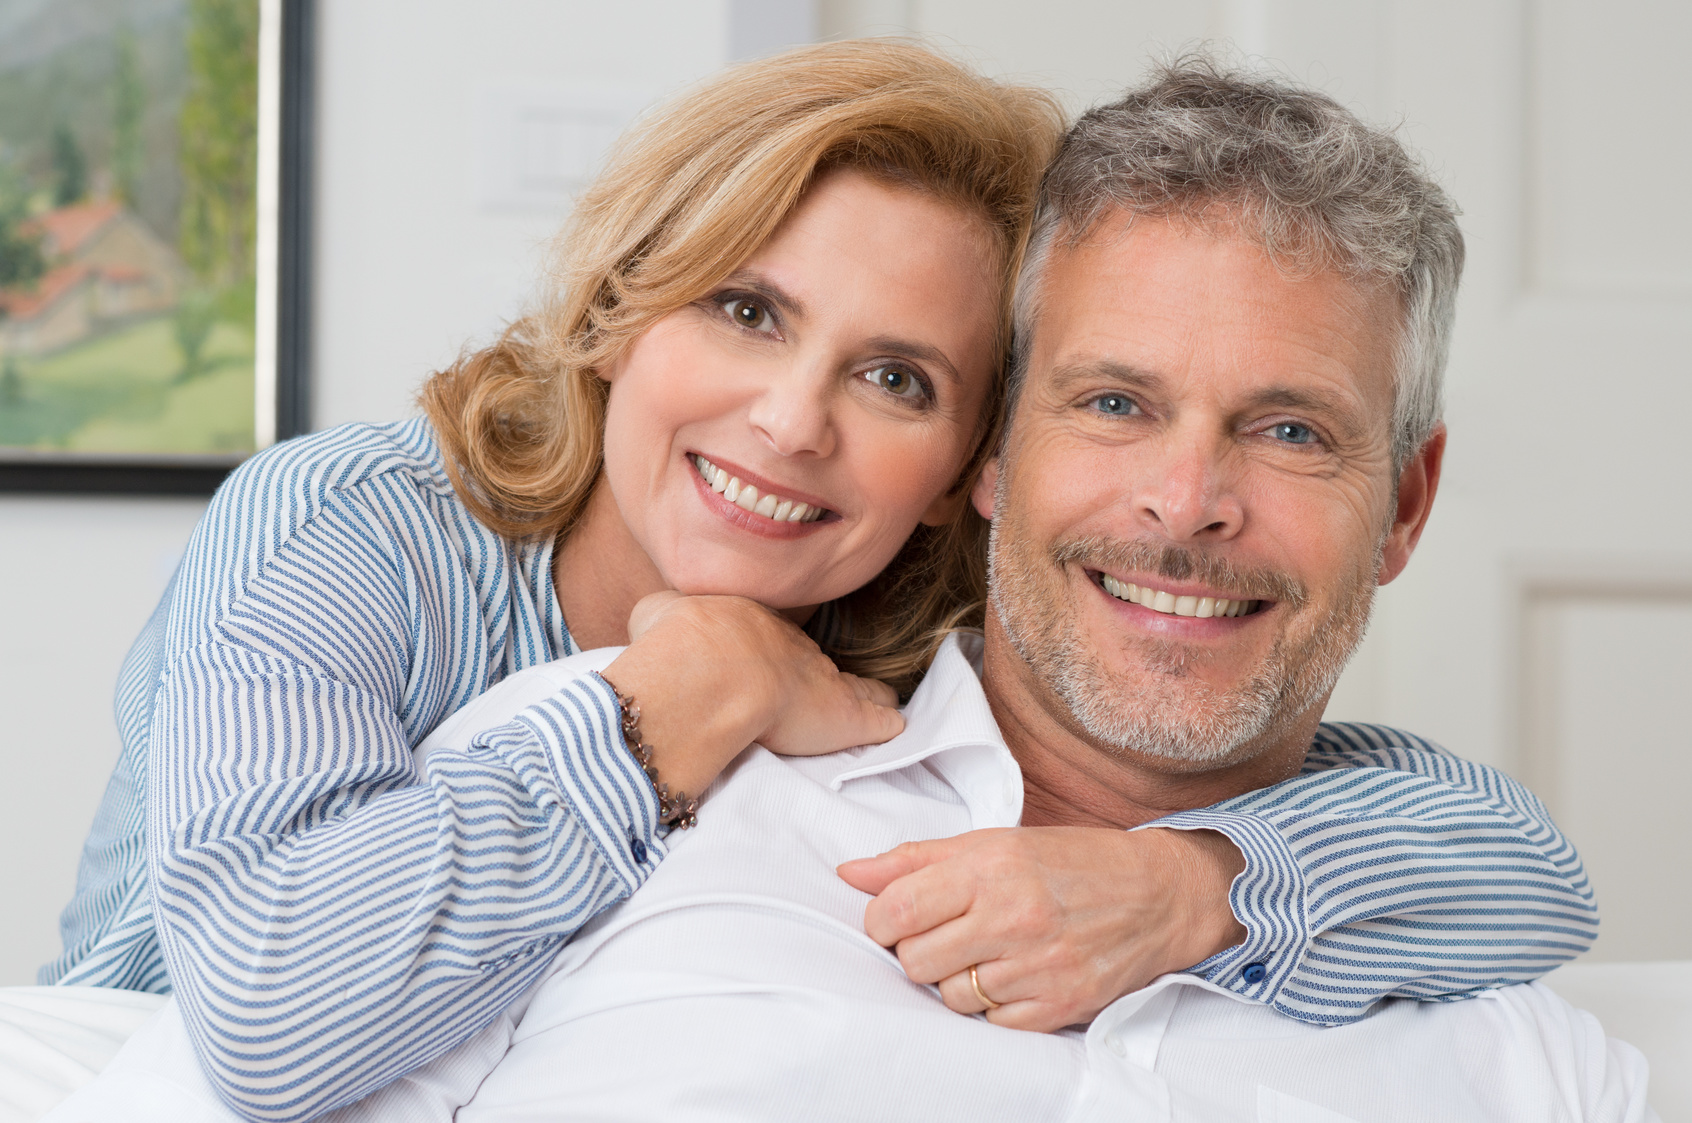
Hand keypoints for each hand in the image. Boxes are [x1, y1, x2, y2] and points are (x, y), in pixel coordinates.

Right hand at [603, 592, 902, 795]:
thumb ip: (664, 613)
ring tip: (878, 700)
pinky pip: (875, 717)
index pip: (769, 637)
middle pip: (814, 660)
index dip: (772, 652)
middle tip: (824, 685)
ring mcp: (823, 679)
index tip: (772, 662)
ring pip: (853, 684)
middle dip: (819, 672)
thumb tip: (658, 616)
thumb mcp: (658, 612)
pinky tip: (896, 725)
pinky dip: (885, 721)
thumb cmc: (679, 642)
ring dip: (864, 692)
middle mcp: (792, 647)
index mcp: (749, 624)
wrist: (710, 669)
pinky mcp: (845, 716)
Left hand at [837, 826, 1246, 1031]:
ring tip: (983, 954)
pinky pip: (991, 1023)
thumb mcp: (994, 843)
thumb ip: (916, 859)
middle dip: (916, 952)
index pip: (895, 911)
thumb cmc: (1071, 862)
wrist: (1158, 894)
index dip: (880, 922)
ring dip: (954, 980)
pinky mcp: (1059, 1006)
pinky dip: (992, 1005)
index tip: (893, 920)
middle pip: (914, 961)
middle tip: (943, 936)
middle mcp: (1013, 917)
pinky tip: (1012, 976)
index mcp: (990, 868)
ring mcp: (1038, 966)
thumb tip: (850, 873)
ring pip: (949, 997)